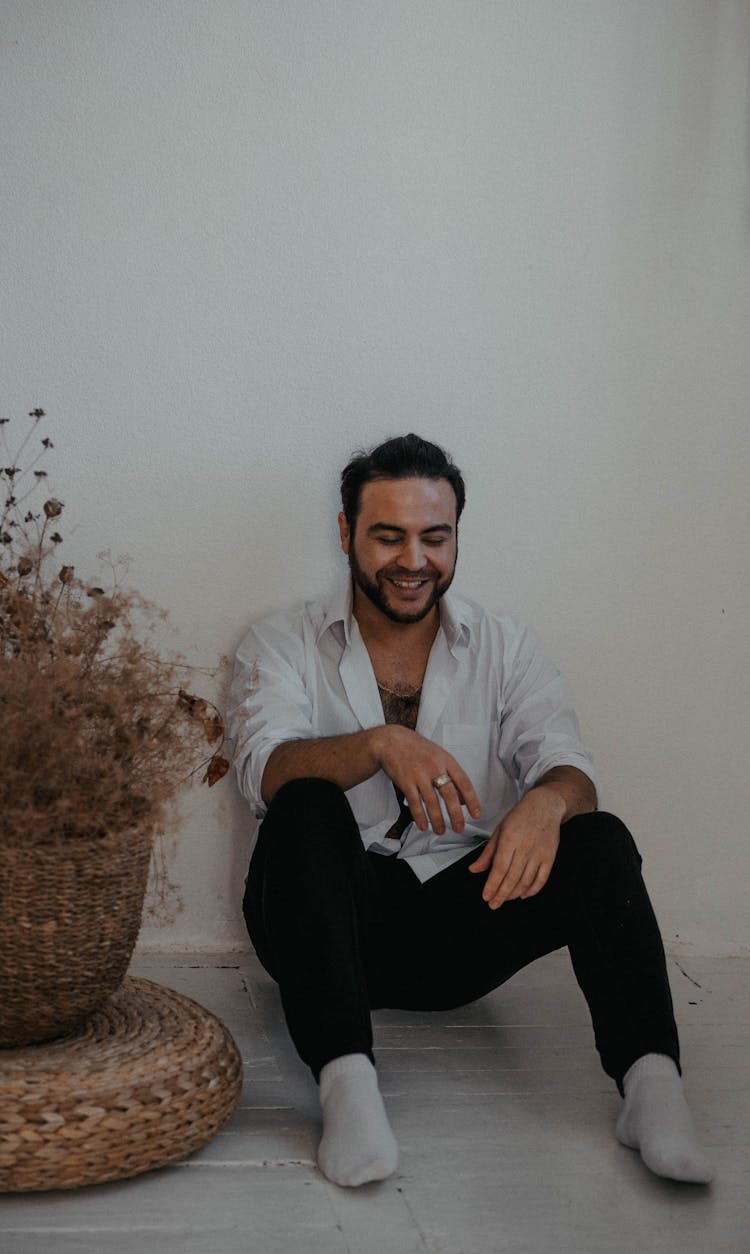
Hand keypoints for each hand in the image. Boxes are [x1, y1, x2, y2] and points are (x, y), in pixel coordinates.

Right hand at [374, 725, 481, 834]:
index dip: (472, 800)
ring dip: (437, 820)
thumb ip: (452, 775)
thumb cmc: (417, 749)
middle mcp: (434, 767)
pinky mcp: (405, 781)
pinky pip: (414, 803)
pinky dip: (420, 816)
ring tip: (440, 831)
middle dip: (456, 815)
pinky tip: (423, 826)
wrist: (392, 741)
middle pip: (449, 794)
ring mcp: (419, 774)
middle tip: (459, 828)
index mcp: (446, 760)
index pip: (463, 782)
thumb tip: (464, 799)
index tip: (476, 814)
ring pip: (431, 802)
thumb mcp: (439, 756)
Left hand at [468, 786, 564, 908]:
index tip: (486, 896)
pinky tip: (524, 894)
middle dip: (501, 894)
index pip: (499, 868)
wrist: (545, 806)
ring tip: (505, 898)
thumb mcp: (499, 830)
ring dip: (514, 893)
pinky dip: (533, 890)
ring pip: (526, 881)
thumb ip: (487, 853)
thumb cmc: (521, 816)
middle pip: (512, 877)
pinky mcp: (550, 857)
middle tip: (493, 904)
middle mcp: (525, 847)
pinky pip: (542, 879)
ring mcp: (539, 853)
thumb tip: (474, 869)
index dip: (492, 885)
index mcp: (510, 839)